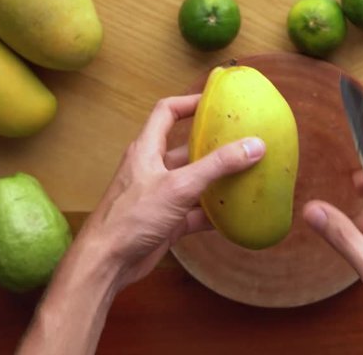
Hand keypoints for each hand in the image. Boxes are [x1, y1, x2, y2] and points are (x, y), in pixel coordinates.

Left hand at [79, 95, 265, 288]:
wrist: (108, 262)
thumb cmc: (132, 217)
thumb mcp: (179, 186)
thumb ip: (217, 166)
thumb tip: (254, 145)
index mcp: (147, 150)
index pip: (167, 112)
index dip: (190, 102)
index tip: (216, 101)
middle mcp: (153, 169)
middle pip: (187, 148)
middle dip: (214, 145)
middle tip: (242, 141)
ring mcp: (160, 196)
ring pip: (194, 182)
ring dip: (217, 181)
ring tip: (247, 175)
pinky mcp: (167, 221)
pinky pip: (196, 211)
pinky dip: (214, 213)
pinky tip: (235, 215)